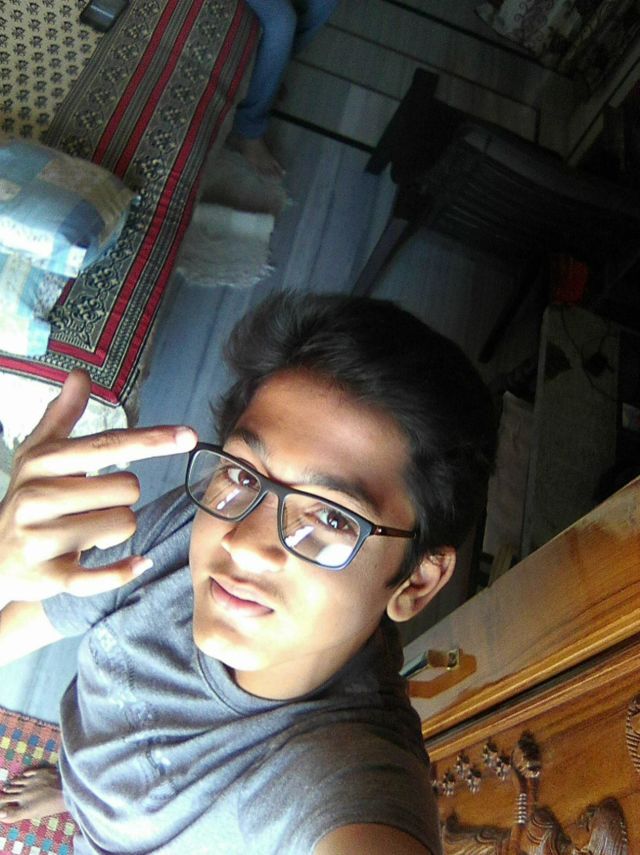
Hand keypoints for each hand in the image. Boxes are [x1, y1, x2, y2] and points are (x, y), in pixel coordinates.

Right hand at [0, 369, 196, 602]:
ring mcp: (42, 538)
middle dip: (120, 499)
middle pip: (127, 488)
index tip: (188, 435)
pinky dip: (124, 569)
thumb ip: (61, 416)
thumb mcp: (37, 457)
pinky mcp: (50, 576)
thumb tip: (80, 374)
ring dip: (117, 531)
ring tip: (87, 532)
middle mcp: (39, 497)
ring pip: (124, 523)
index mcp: (42, 463)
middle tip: (91, 507)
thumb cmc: (28, 503)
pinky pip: (104, 574)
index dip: (151, 439)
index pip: (108, 444)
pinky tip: (136, 563)